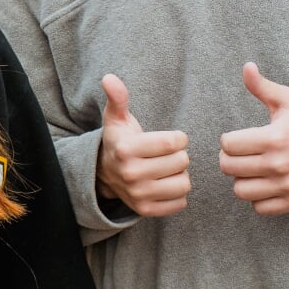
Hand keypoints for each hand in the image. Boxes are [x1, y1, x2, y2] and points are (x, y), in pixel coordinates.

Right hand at [95, 73, 189, 216]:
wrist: (104, 175)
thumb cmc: (120, 141)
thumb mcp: (116, 119)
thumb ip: (118, 98)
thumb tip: (109, 77)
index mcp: (126, 149)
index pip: (173, 143)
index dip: (178, 138)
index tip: (172, 138)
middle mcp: (130, 174)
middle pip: (182, 162)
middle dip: (179, 155)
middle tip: (167, 155)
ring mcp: (138, 195)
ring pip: (184, 183)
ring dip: (180, 175)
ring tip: (167, 169)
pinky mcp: (146, 210)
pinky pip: (181, 202)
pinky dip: (177, 193)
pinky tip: (164, 184)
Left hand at [218, 62, 288, 214]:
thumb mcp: (288, 100)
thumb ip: (262, 86)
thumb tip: (247, 66)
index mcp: (275, 138)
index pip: (228, 145)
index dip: (229, 140)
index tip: (239, 137)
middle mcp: (280, 165)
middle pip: (229, 168)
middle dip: (230, 158)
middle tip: (241, 153)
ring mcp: (288, 186)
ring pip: (241, 191)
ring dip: (242, 180)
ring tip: (252, 169)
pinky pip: (259, 208)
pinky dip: (258, 198)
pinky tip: (265, 183)